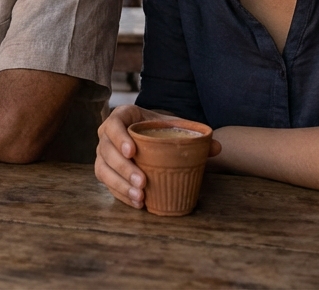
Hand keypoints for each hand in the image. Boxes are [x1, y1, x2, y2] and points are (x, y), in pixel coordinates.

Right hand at [94, 105, 220, 208]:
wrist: (153, 137)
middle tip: (142, 182)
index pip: (113, 124)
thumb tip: (216, 147)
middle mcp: (107, 134)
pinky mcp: (105, 170)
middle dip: (123, 168)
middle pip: (106, 150)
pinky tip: (137, 202)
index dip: (119, 137)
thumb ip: (195, 134)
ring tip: (140, 197)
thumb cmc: (161, 129)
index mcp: (123, 116)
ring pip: (103, 169)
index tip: (133, 152)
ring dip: (120, 185)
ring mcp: (104, 153)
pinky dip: (121, 194)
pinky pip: (107, 184)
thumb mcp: (176, 127)